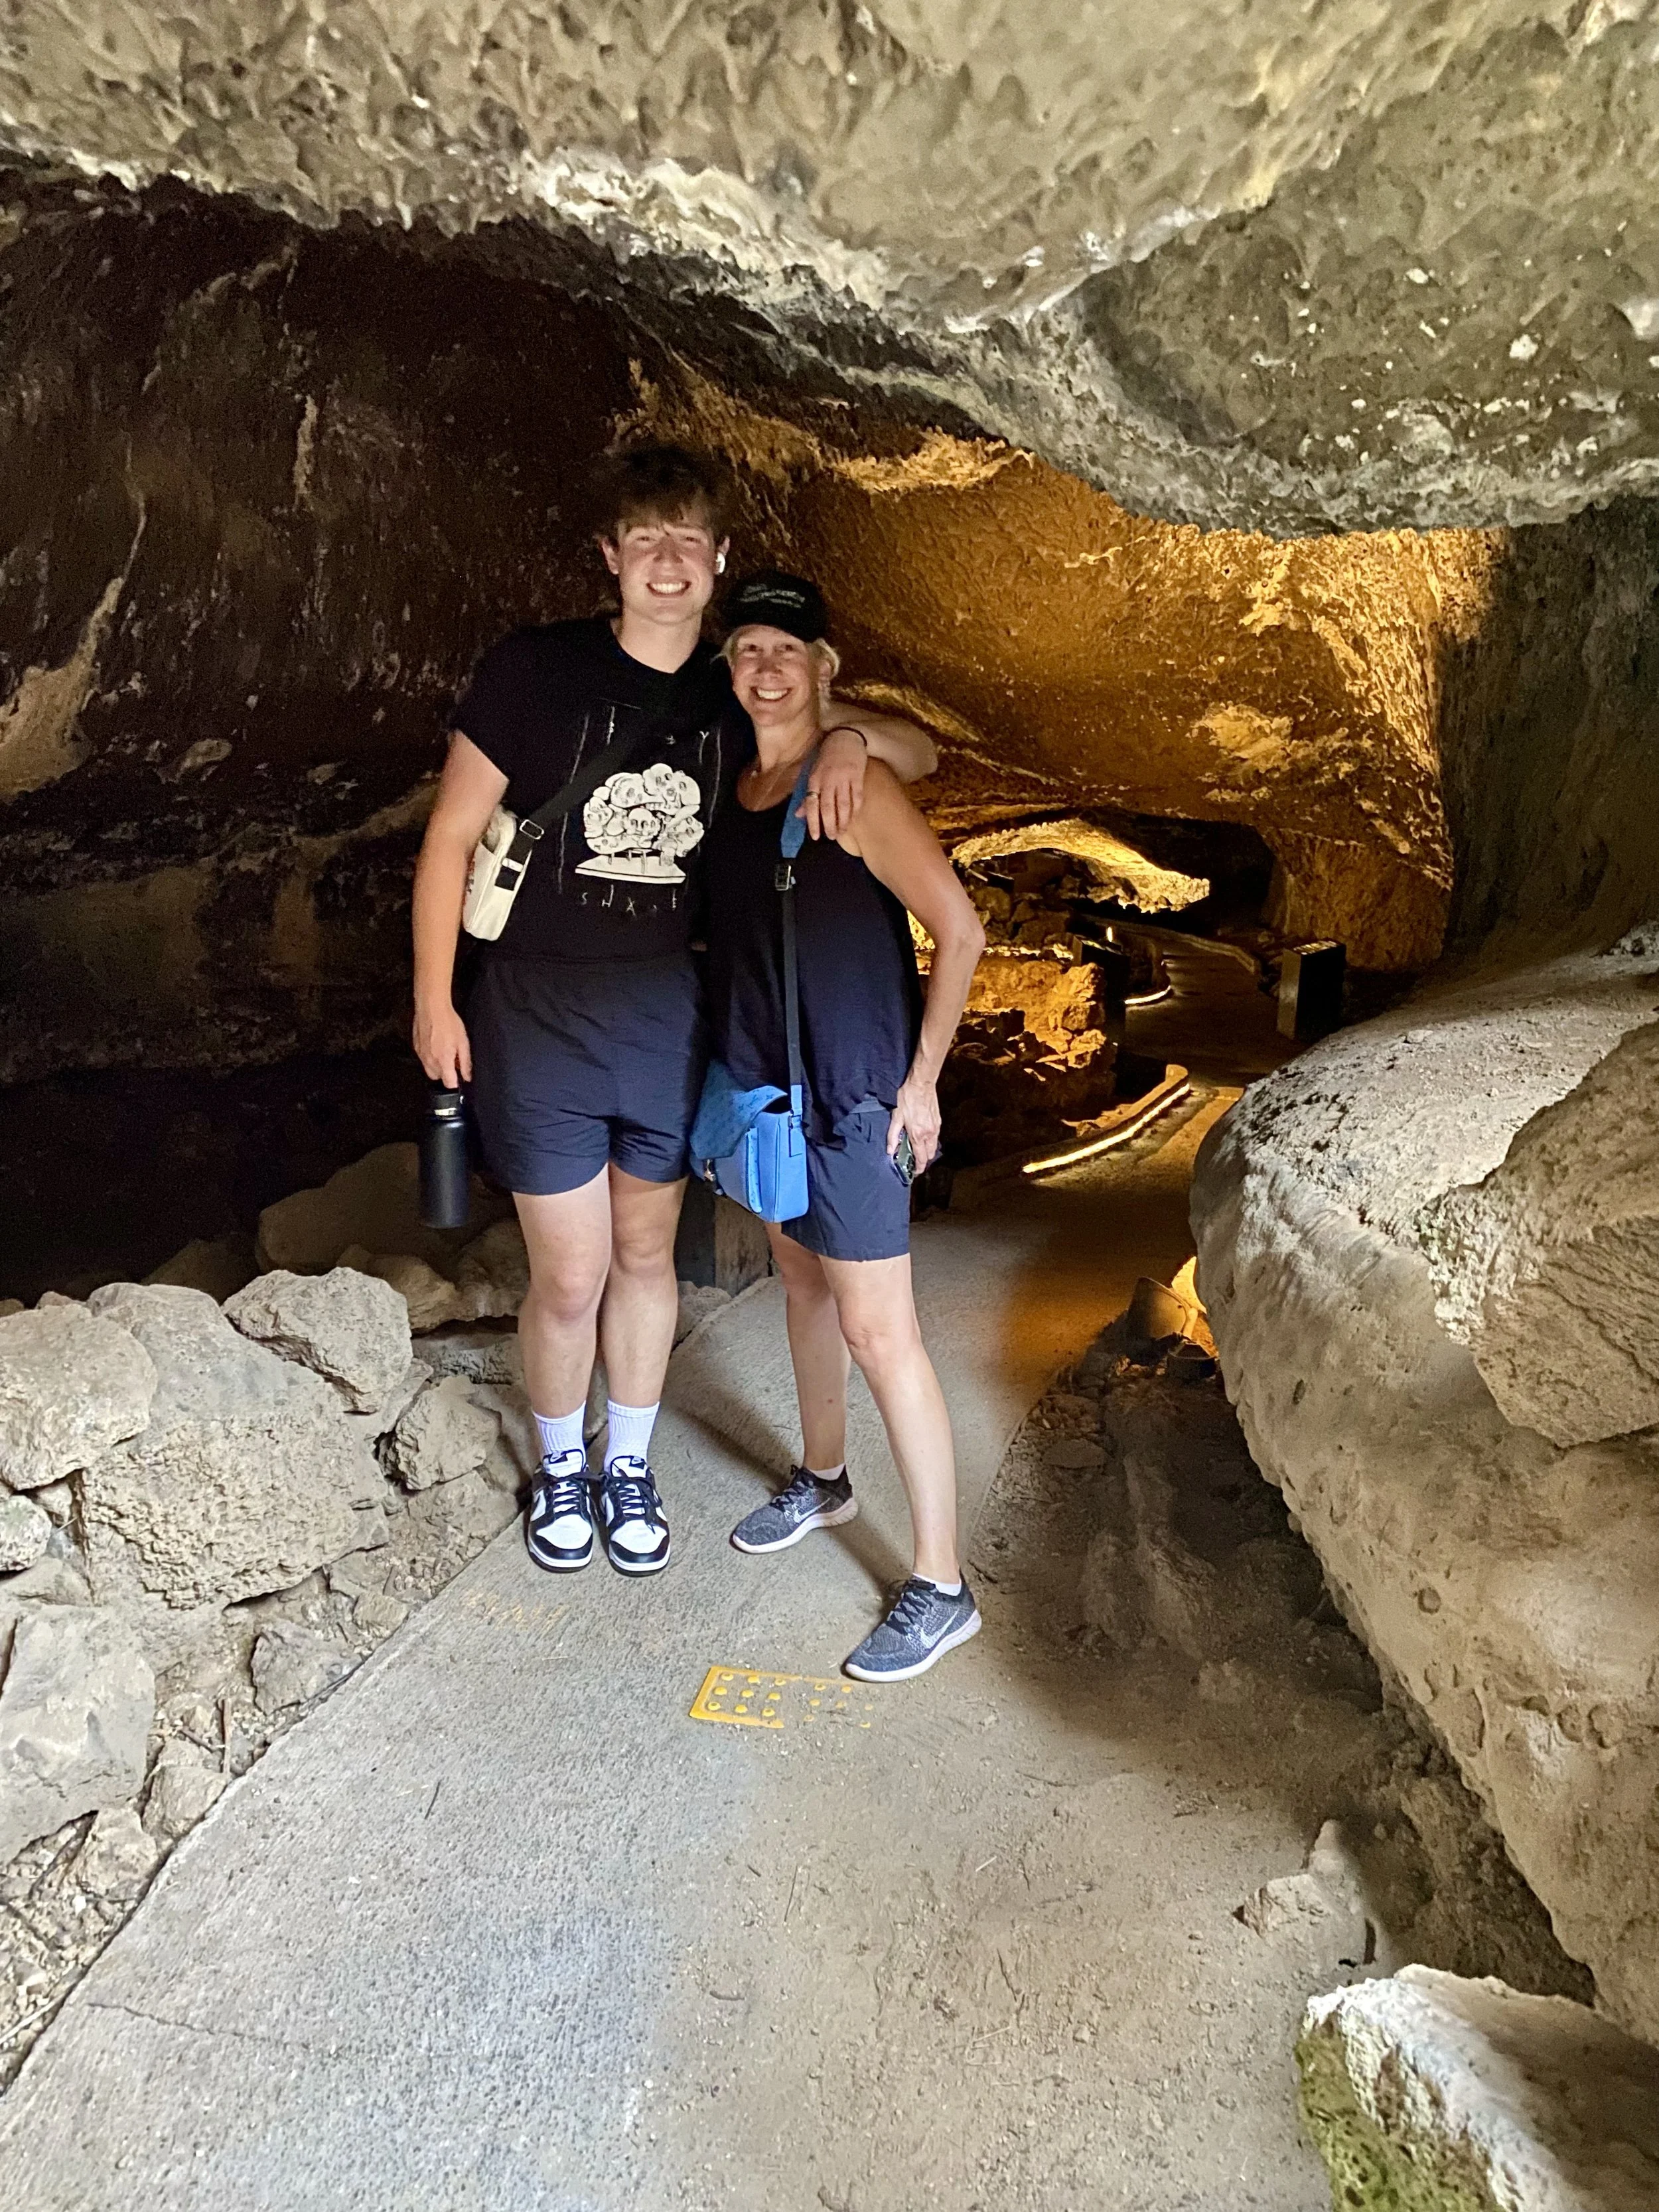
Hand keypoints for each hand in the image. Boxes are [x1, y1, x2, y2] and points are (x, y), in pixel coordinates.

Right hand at [413, 999, 471, 1086]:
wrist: (431, 1007)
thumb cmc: (448, 1022)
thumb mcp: (463, 1042)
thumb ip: (465, 1062)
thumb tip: (467, 1076)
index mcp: (443, 1061)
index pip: (449, 1083)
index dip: (455, 1083)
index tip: (459, 1078)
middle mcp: (430, 1061)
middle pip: (438, 1078)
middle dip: (446, 1073)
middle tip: (453, 1060)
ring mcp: (421, 1054)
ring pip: (429, 1070)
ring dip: (438, 1066)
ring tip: (445, 1051)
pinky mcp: (415, 1047)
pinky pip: (423, 1059)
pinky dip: (430, 1058)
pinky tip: (436, 1045)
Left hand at [800, 724, 866, 839]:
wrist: (846, 737)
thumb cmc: (827, 757)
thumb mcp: (813, 773)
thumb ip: (807, 795)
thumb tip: (798, 814)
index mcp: (815, 779)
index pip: (812, 804)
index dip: (813, 822)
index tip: (815, 836)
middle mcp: (828, 779)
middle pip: (828, 807)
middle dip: (829, 824)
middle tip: (831, 836)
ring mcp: (844, 778)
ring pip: (844, 804)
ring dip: (843, 821)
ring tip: (842, 831)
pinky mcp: (857, 776)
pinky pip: (857, 797)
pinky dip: (855, 810)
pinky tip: (853, 818)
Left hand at [888, 1071, 941, 1174]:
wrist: (921, 1083)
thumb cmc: (907, 1098)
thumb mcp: (895, 1116)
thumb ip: (893, 1135)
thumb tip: (890, 1151)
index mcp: (918, 1135)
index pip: (921, 1158)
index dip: (918, 1168)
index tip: (914, 1172)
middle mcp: (930, 1134)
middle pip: (930, 1155)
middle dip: (923, 1160)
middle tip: (913, 1160)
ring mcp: (936, 1127)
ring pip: (934, 1146)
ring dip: (927, 1151)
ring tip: (917, 1149)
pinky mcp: (938, 1121)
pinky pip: (935, 1137)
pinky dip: (930, 1141)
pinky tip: (922, 1137)